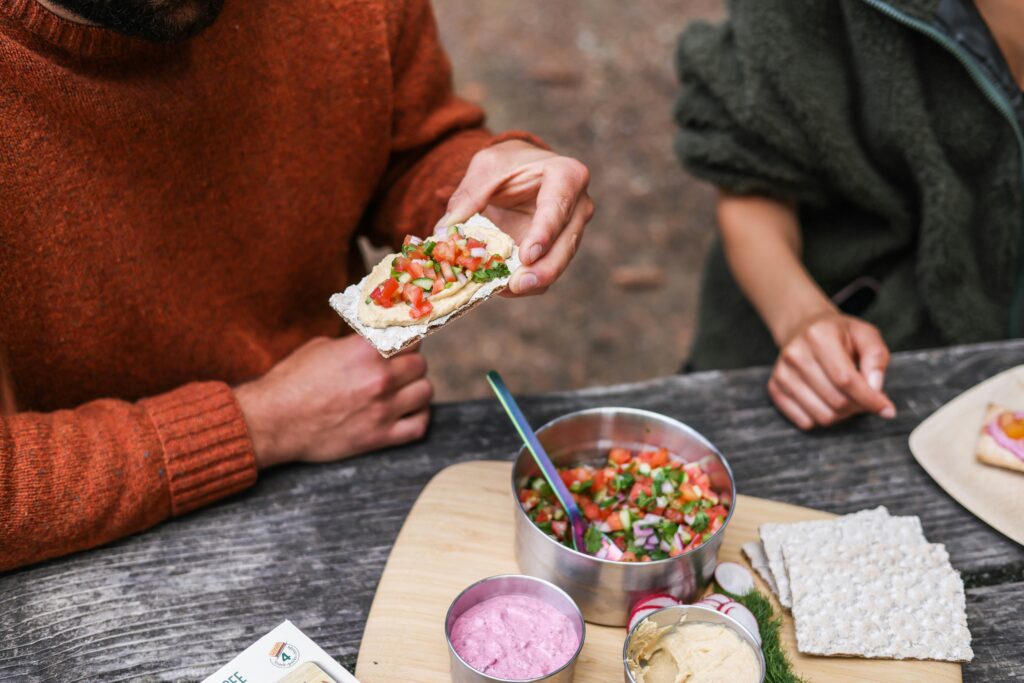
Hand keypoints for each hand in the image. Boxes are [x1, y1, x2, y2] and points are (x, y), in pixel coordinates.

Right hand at [235, 336, 431, 467]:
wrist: (273, 421)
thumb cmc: (292, 380)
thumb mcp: (323, 347)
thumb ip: (357, 343)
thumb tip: (379, 338)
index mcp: (366, 350)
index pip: (410, 336)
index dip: (408, 338)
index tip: (405, 342)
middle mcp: (380, 377)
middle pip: (420, 364)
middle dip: (410, 363)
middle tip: (398, 367)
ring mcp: (382, 409)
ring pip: (425, 392)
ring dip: (416, 389)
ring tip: (402, 389)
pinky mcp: (379, 436)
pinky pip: (419, 426)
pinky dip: (418, 417)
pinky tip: (406, 412)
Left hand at [438, 140, 593, 295]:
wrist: (519, 173)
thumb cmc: (507, 165)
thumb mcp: (485, 168)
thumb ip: (469, 196)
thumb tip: (445, 230)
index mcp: (567, 175)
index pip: (558, 206)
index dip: (545, 232)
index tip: (528, 255)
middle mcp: (578, 206)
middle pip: (566, 243)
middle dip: (544, 268)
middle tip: (518, 284)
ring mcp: (570, 233)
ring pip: (558, 263)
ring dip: (533, 281)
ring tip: (507, 289)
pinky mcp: (556, 252)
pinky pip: (545, 274)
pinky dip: (526, 284)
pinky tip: (503, 288)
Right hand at [768, 312, 895, 429]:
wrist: (803, 328)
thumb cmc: (838, 334)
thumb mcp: (865, 335)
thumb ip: (876, 358)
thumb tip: (875, 389)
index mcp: (818, 336)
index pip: (846, 379)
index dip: (869, 399)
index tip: (885, 408)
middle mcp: (795, 354)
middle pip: (836, 401)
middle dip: (858, 407)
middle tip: (865, 399)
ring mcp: (781, 373)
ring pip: (822, 416)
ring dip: (842, 415)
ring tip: (847, 398)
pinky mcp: (775, 388)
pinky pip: (805, 422)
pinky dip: (822, 418)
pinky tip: (827, 401)